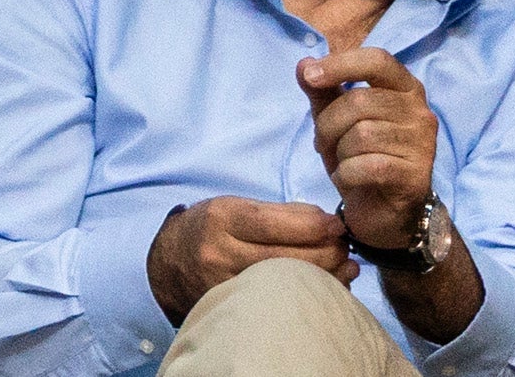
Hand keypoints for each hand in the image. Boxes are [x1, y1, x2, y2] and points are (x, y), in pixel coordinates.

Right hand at [147, 197, 354, 323]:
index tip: (337, 225)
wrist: (169, 263)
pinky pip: (280, 303)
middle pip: (284, 257)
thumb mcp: (234, 207)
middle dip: (326, 252)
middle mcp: (220, 253)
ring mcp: (226, 286)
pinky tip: (325, 286)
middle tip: (345, 247)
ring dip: (325, 275)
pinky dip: (307, 293)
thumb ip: (278, 213)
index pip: (272, 223)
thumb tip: (324, 221)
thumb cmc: (210, 229)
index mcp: (221, 219)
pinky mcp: (234, 308)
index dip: (311, 225)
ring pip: (286, 283)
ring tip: (345, 267)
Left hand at [300, 46, 445, 258]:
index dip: (340, 64)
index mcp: (405, 89)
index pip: (377, 60)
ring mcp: (423, 146)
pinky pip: (367, 166)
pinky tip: (347, 180)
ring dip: (338, 152)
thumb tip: (303, 62)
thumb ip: (322, 91)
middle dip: (328, 123)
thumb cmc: (360, 157)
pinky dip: (346, 174)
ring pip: (362, 135)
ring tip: (341, 162)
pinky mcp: (416, 177)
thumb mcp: (335, 121)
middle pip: (360, 101)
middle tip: (321, 142)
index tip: (310, 76)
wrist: (383, 212)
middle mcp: (421, 113)